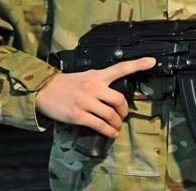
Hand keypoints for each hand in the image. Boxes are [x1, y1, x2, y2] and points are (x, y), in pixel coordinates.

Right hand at [34, 57, 155, 137]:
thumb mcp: (84, 76)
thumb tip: (114, 97)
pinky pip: (99, 125)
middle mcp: (93, 87)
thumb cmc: (66, 84)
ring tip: (116, 128)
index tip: (152, 62)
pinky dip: (108, 132)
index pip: (120, 68)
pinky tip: (110, 133)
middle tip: (123, 117)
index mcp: (96, 75)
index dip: (138, 64)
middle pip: (119, 100)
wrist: (44, 90)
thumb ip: (100, 82)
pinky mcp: (78, 115)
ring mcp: (85, 101)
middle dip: (124, 112)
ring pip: (110, 115)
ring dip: (117, 125)